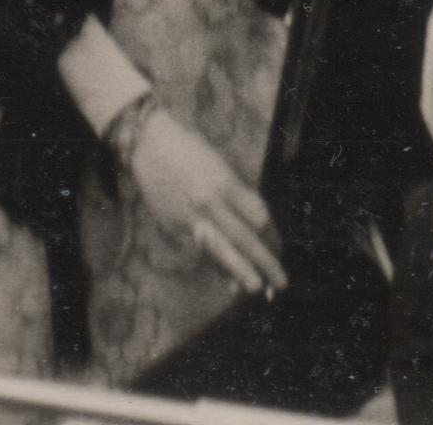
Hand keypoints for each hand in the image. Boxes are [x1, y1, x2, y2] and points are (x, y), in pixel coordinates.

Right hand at [126, 107, 287, 293]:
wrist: (151, 144)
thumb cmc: (192, 148)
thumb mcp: (221, 164)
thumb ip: (236, 191)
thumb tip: (253, 220)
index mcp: (226, 183)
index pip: (258, 216)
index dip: (271, 234)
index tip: (280, 246)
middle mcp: (210, 203)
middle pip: (244, 238)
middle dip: (265, 262)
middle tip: (281, 282)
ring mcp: (191, 216)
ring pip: (220, 249)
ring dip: (239, 271)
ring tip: (255, 287)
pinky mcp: (175, 224)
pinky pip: (201, 246)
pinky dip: (215, 261)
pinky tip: (225, 276)